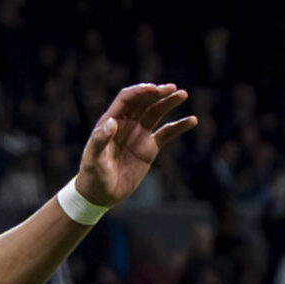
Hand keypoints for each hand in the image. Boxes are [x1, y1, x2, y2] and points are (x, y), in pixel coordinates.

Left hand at [71, 83, 196, 207]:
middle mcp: (126, 124)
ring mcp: (139, 135)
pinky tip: (192, 120)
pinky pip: (166, 133)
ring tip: (183, 94)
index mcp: (110, 121)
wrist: (100, 195)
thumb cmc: (92, 176)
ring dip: (169, 102)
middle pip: (143, 102)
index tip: (154, 90)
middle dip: (157, 93)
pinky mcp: (149, 148)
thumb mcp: (93, 159)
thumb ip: (100, 141)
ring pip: (156, 113)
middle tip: (172, 88)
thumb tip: (112, 122)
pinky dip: (179, 126)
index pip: (127, 99)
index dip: (140, 92)